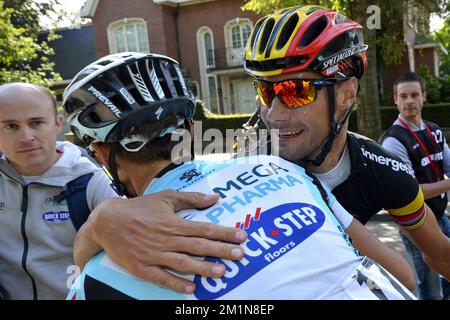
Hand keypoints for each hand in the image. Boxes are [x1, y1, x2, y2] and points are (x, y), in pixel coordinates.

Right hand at [75, 190, 246, 293]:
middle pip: (198, 246)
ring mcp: (153, 255)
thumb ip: (190, 198)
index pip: (204, 228)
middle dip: (220, 251)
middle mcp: (166, 239)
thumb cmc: (139, 208)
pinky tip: (191, 288)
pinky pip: (161, 278)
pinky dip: (176, 283)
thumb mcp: (165, 198)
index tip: (241, 236)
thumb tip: (214, 197)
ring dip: (203, 268)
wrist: (106, 222)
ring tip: (222, 272)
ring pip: (182, 263)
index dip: (224, 233)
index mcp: (173, 223)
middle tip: (240, 255)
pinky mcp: (142, 267)